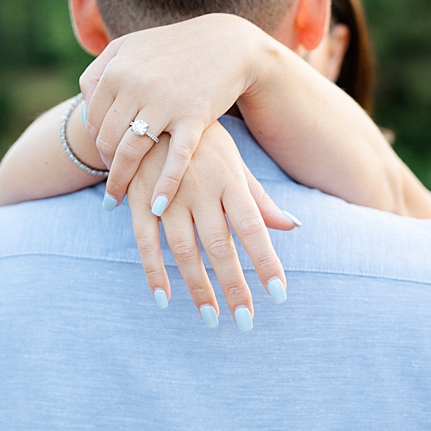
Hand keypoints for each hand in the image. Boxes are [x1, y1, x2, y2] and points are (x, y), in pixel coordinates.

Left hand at [80, 13, 282, 215]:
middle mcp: (135, 85)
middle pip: (106, 139)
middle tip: (110, 182)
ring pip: (131, 151)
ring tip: (115, 202)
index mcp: (116, 70)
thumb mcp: (130, 46)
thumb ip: (102, 68)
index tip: (102, 156)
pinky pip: (175, 158)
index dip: (94, 141)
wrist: (228, 43)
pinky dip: (165, 184)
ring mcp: (165, 102)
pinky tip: (157, 206)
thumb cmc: (173, 47)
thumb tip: (83, 99)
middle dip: (105, 164)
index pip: (92, 119)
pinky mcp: (194, 116)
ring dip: (120, 182)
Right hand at [123, 121, 291, 328]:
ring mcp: (167, 195)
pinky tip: (163, 298)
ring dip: (197, 287)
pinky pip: (145, 241)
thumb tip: (292, 226)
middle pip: (220, 246)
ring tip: (210, 318)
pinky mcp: (138, 198)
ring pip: (184, 249)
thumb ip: (259, 198)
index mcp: (229, 180)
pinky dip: (153, 271)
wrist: (151, 109)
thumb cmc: (202, 141)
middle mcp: (200, 190)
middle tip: (244, 320)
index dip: (265, 261)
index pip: (253, 228)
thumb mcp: (234, 163)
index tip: (278, 294)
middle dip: (233, 285)